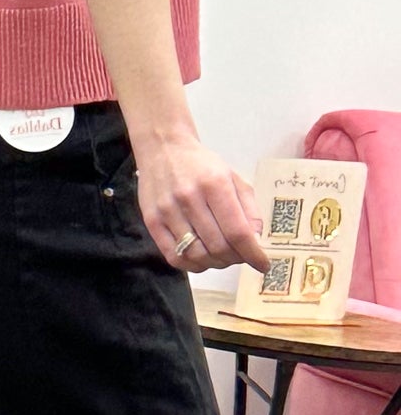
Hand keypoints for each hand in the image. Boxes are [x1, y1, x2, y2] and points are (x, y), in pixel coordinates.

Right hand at [135, 136, 267, 272]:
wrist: (163, 148)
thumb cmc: (201, 165)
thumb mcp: (233, 178)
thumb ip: (249, 209)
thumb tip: (256, 241)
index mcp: (215, 184)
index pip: (237, 231)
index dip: (253, 253)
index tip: (263, 265)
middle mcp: (189, 197)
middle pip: (218, 246)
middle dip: (236, 259)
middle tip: (241, 256)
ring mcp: (167, 211)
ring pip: (197, 255)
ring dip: (216, 263)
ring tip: (223, 257)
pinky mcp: (152, 221)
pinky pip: (174, 256)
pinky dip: (192, 265)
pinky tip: (202, 259)